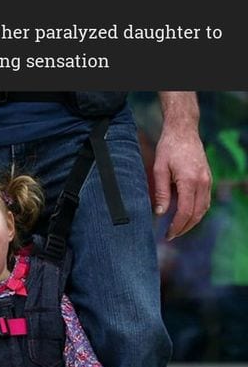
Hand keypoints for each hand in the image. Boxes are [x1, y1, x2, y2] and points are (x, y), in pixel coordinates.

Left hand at [154, 93, 211, 239]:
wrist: (184, 130)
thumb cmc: (169, 147)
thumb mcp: (159, 169)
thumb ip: (160, 192)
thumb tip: (160, 213)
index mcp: (189, 180)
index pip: (185, 211)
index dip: (177, 226)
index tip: (167, 234)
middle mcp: (202, 181)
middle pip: (196, 214)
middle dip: (183, 228)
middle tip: (170, 236)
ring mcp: (208, 180)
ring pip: (203, 209)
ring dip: (191, 222)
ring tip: (177, 229)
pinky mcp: (208, 179)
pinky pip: (205, 201)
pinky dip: (197, 212)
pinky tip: (186, 216)